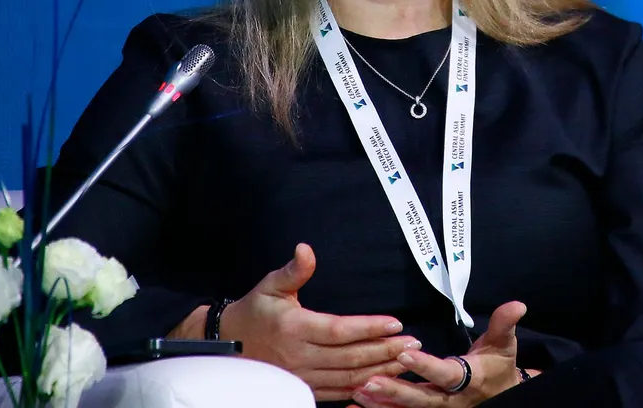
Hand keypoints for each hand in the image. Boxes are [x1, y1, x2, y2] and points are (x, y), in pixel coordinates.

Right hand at [225, 243, 420, 402]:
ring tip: (406, 361)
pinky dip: (364, 388)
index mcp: (295, 328)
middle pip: (350, 357)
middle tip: (413, 343)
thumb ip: (293, 270)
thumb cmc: (255, 312)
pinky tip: (383, 381)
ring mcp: (303, 377)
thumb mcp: (271, 286)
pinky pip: (339, 392)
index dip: (369, 327)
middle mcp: (300, 356)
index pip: (340, 330)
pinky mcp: (306, 388)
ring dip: (381, 370)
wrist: (229, 344)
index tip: (395, 323)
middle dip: (385, 350)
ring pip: (349, 378)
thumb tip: (306, 249)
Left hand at [352, 301, 526, 407]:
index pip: (444, 374)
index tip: (404, 353)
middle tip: (369, 382)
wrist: (501, 395)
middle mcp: (450, 401)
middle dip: (395, 391)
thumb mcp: (504, 345)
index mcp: (467, 381)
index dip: (425, 366)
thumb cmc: (498, 366)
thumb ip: (504, 324)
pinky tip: (355, 407)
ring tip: (358, 393)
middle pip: (420, 399)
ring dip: (382, 404)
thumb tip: (517, 304)